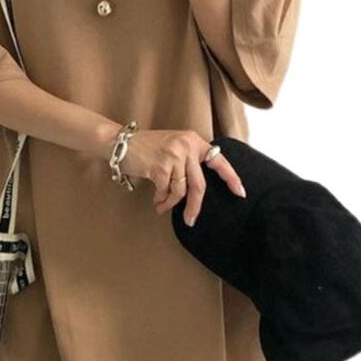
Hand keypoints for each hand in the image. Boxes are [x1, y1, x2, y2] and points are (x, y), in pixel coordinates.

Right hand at [119, 129, 246, 225]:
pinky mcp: (160, 166)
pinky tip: (156, 199)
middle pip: (199, 184)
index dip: (231, 178)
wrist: (120, 142)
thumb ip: (188, 160)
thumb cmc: (147, 147)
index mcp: (194, 141)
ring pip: (181, 190)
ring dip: (172, 203)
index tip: (240, 193)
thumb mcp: (174, 145)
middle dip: (195, 206)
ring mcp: (173, 156)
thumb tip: (198, 189)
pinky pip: (166, 191)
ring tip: (162, 206)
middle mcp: (186, 146)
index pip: (218, 161)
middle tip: (190, 220)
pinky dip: (162, 199)